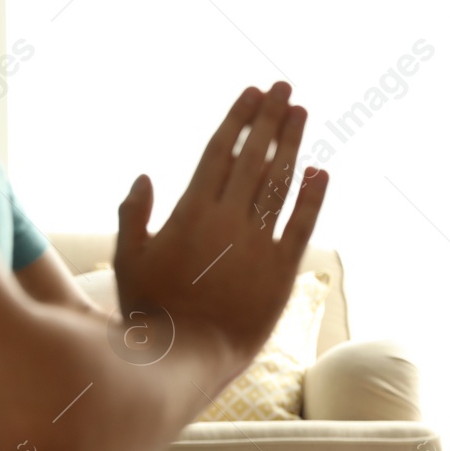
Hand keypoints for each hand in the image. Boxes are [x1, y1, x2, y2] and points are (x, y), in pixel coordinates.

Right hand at [111, 82, 326, 375]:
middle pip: (255, 158)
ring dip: (293, 145)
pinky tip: (321, 172)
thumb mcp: (128, 260)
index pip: (221, 151)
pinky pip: (302, 227)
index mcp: (191, 212)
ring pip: (280, 184)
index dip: (239, 119)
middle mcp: (228, 221)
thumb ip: (133, 215)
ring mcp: (257, 245)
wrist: (184, 360)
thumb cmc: (150, 312)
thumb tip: (145, 177)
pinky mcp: (281, 273)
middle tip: (286, 90)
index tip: (253, 94)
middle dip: (272, 119)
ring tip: (302, 115)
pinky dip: (313, 198)